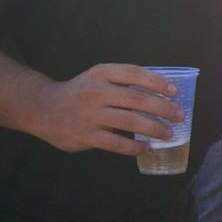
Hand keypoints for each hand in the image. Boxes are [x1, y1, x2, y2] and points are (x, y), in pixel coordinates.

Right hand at [28, 63, 182, 155]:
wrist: (43, 108)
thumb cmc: (80, 92)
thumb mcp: (97, 78)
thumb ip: (122, 81)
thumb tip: (159, 91)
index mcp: (101, 73)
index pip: (133, 73)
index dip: (156, 81)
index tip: (174, 91)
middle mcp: (96, 91)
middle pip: (136, 99)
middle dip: (162, 108)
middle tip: (179, 115)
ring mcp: (90, 114)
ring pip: (129, 121)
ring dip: (153, 128)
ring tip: (168, 134)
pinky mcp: (86, 135)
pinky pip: (116, 143)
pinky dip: (134, 147)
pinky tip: (146, 148)